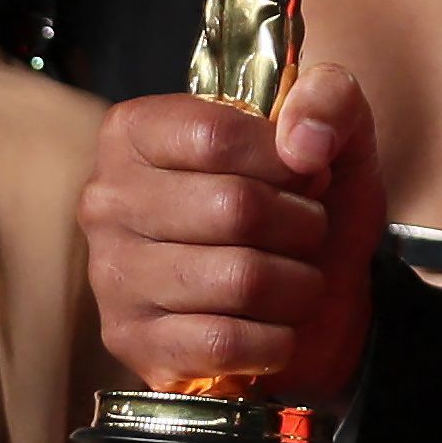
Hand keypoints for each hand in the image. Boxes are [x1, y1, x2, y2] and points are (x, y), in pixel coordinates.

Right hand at [77, 63, 383, 400]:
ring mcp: (111, 277)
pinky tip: (274, 327)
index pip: (217, 136)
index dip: (284, 161)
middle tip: (308, 231)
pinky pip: (225, 343)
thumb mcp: (335, 132)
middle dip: (301, 225)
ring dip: (297, 285)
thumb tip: (302, 141)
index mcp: (135, 132)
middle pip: (235, 208)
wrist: (318, 298)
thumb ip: (330, 98)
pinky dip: (274, 340)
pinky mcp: (131, 343)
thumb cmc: (307, 203)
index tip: (307, 174)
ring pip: (240, 280)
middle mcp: (106, 200)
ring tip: (296, 277)